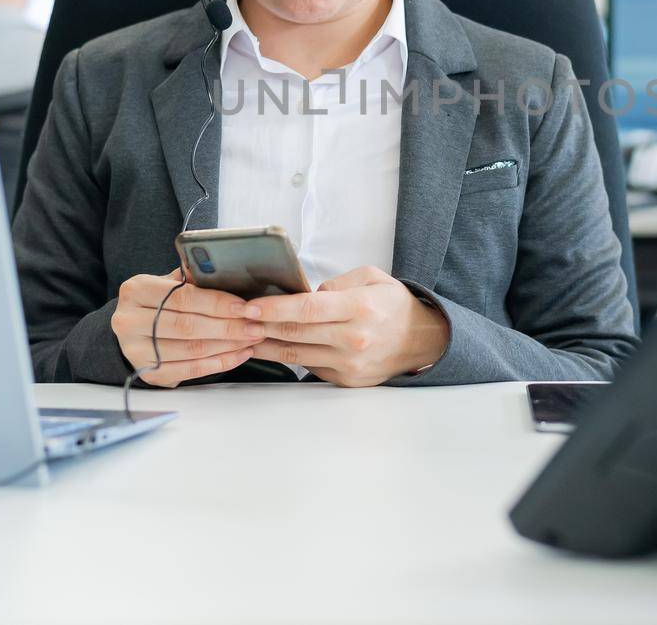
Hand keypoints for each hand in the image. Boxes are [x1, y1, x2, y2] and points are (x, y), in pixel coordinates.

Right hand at [111, 272, 265, 386]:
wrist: (133, 332)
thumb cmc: (157, 303)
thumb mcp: (167, 283)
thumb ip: (191, 279)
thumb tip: (228, 271)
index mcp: (136, 291)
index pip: (182, 297)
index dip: (217, 302)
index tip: (245, 306)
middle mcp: (129, 321)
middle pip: (187, 326)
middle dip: (228, 326)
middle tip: (255, 325)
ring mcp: (136, 351)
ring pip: (191, 350)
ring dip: (228, 345)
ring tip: (252, 338)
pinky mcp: (149, 374)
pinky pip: (190, 371)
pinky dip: (219, 363)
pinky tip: (238, 354)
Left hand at [247, 266, 450, 386]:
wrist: (422, 342)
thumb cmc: (393, 305)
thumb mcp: (372, 277)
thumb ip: (336, 283)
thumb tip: (304, 294)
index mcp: (360, 308)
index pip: (307, 308)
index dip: (274, 307)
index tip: (249, 306)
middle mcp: (353, 339)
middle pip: (295, 332)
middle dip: (260, 324)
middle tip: (234, 317)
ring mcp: (349, 363)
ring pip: (294, 353)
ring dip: (264, 344)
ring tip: (242, 333)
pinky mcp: (345, 380)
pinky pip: (308, 365)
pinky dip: (285, 355)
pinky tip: (269, 346)